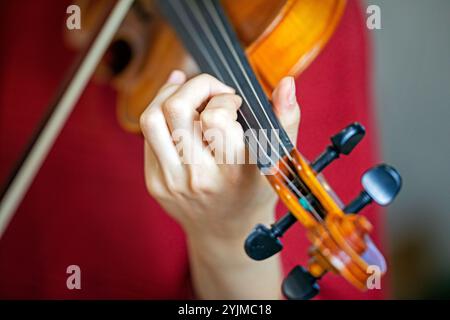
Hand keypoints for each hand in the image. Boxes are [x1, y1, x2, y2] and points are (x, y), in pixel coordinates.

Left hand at [140, 70, 299, 298]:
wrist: (225, 230)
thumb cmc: (253, 191)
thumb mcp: (278, 159)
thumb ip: (285, 119)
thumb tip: (286, 83)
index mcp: (234, 172)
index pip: (215, 117)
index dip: (225, 98)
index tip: (234, 104)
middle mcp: (199, 177)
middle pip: (178, 109)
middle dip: (197, 85)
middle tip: (212, 91)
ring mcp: (171, 181)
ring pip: (152, 117)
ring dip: (171, 93)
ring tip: (190, 95)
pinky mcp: (154, 181)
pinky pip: (148, 133)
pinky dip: (161, 111)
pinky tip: (179, 111)